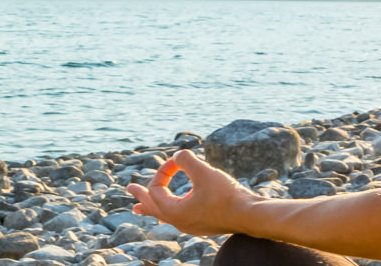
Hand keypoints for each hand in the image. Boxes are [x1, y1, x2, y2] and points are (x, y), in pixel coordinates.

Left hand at [125, 149, 262, 235]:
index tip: (176, 161)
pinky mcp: (202, 224)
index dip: (163, 171)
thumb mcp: (204, 172)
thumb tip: (177, 155)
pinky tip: (170, 213)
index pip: (157, 189)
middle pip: (153, 207)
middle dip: (141, 196)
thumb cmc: (227, 196)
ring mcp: (191, 225)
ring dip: (152, 207)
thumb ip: (186, 160)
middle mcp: (179, 222)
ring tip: (139, 208)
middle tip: (129, 189)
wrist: (250, 215)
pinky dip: (168, 212)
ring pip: (164, 215)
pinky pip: (177, 218)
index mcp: (175, 211)